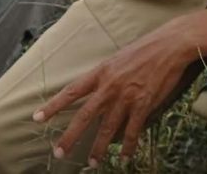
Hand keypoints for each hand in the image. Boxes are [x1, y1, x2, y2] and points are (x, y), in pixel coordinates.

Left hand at [32, 24, 195, 166]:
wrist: (169, 45)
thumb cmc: (144, 49)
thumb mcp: (117, 59)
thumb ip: (105, 77)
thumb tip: (97, 95)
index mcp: (100, 72)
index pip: (71, 92)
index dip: (53, 106)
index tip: (37, 118)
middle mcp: (109, 86)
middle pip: (84, 116)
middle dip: (70, 136)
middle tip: (58, 152)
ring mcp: (126, 97)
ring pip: (107, 129)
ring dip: (98, 148)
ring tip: (93, 163)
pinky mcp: (143, 104)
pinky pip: (132, 131)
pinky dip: (128, 146)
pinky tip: (124, 157)